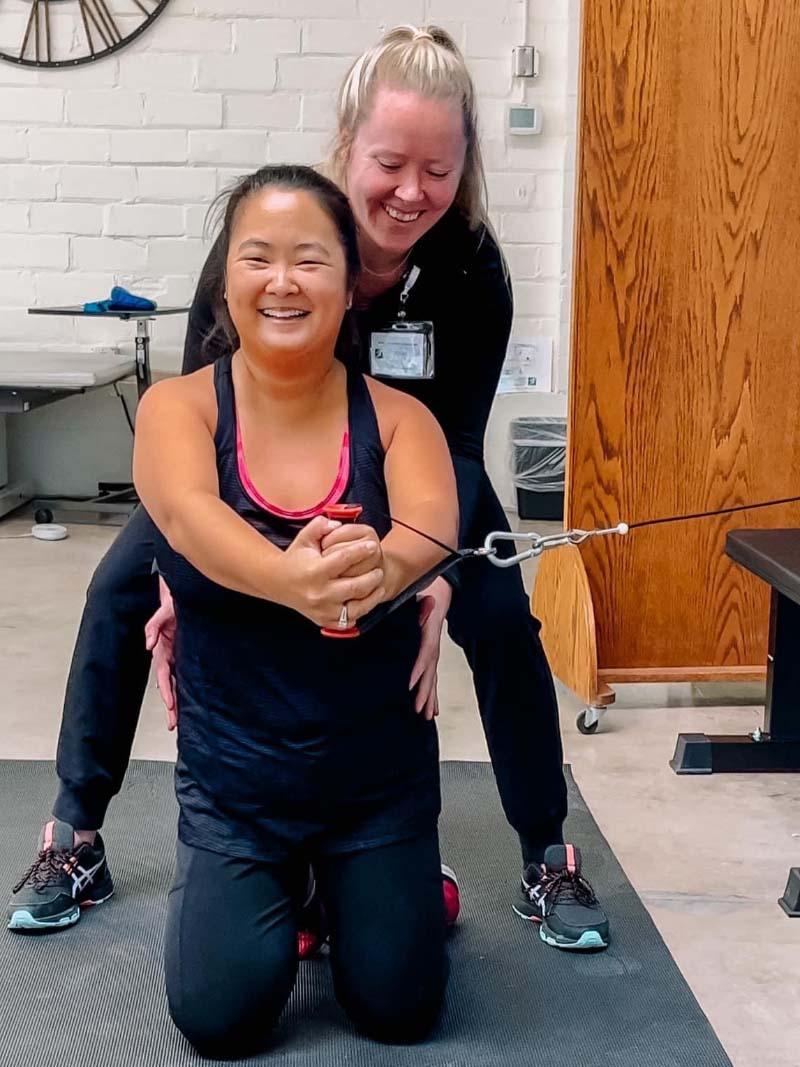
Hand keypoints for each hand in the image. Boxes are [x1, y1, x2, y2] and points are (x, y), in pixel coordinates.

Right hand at [144, 577, 177, 730]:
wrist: (187, 593)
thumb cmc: (173, 602)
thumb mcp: (165, 610)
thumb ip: (154, 626)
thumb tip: (148, 645)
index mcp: (163, 648)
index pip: (164, 674)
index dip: (166, 690)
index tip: (170, 705)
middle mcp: (171, 654)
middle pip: (170, 684)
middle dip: (171, 705)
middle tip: (173, 724)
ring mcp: (179, 655)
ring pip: (178, 683)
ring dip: (177, 701)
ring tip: (179, 721)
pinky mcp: (188, 652)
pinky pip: (186, 674)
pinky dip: (186, 689)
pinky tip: (189, 703)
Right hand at [282, 516, 385, 628]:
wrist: (277, 582)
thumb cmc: (295, 559)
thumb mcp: (304, 538)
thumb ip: (320, 526)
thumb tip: (338, 524)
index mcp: (315, 571)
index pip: (345, 559)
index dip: (361, 551)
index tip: (372, 546)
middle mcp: (319, 593)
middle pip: (355, 586)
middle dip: (372, 577)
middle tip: (379, 570)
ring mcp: (322, 610)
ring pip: (356, 608)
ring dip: (372, 598)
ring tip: (379, 587)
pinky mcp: (323, 621)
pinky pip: (348, 621)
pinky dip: (359, 613)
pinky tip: (365, 602)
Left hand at [409, 576, 451, 719]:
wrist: (442, 586)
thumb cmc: (429, 588)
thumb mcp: (422, 591)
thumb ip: (423, 598)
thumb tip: (429, 601)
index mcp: (430, 629)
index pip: (426, 651)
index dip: (419, 668)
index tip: (410, 683)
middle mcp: (433, 642)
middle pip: (431, 670)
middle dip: (425, 691)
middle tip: (419, 709)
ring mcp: (433, 648)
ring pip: (433, 675)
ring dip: (430, 695)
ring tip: (428, 714)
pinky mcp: (431, 651)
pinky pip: (432, 673)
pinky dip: (431, 690)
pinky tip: (432, 705)